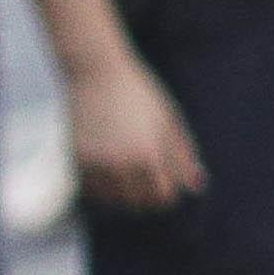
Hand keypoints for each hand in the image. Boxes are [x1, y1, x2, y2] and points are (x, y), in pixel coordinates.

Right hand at [68, 51, 207, 212]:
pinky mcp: (76, 160)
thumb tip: (197, 186)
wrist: (95, 72)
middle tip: (143, 169)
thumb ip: (183, 156)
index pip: (164, 196)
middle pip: (139, 202)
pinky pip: (92, 189)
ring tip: (124, 163)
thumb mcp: (168, 120)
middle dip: (145, 192)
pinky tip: (106, 161)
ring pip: (114, 199)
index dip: (167, 189)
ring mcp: (96, 164)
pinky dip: (100, 183)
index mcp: (149, 155)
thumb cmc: (138, 93)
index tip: (164, 176)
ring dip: (121, 190)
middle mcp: (121, 164)